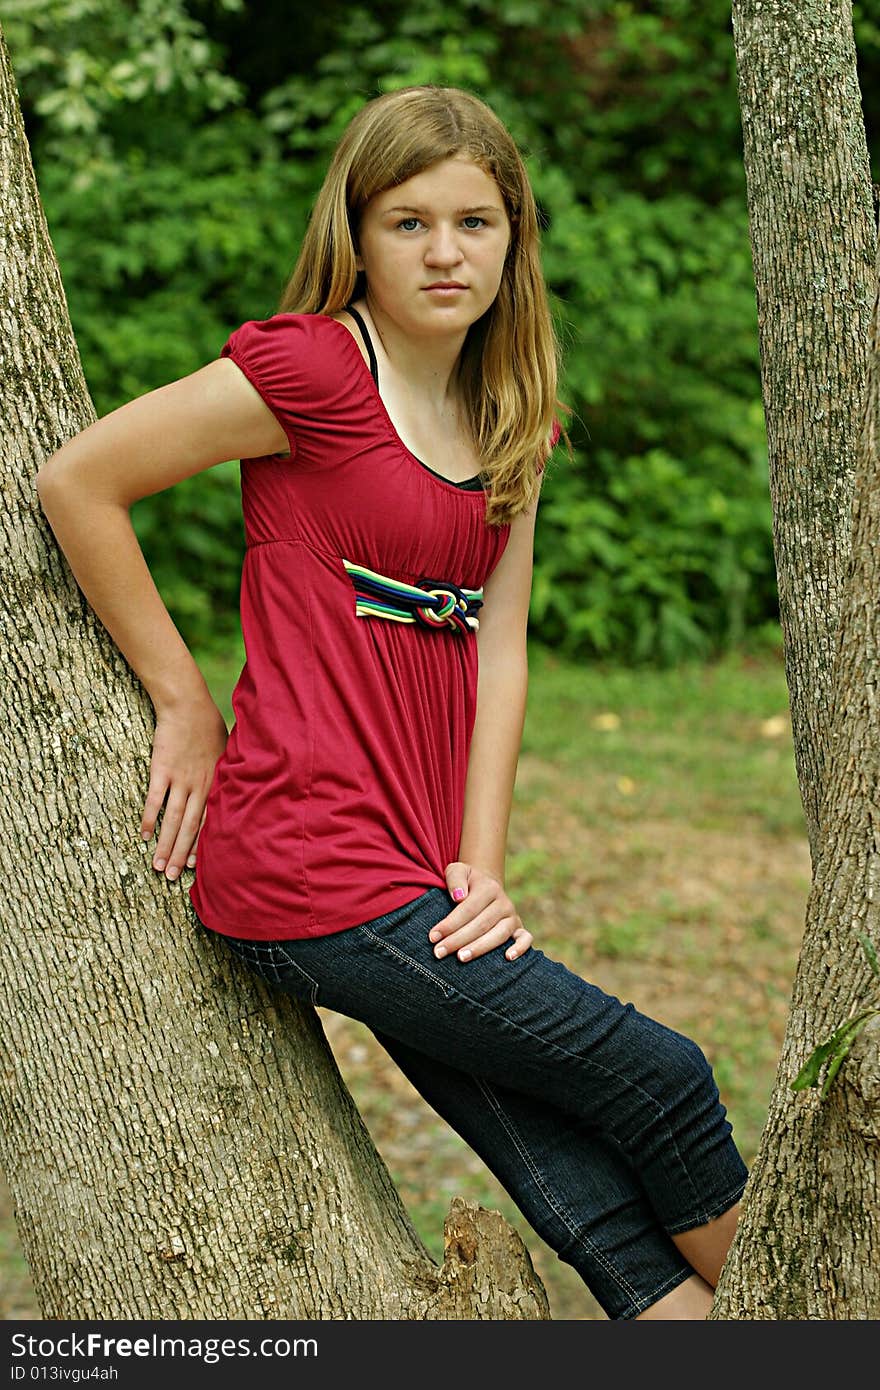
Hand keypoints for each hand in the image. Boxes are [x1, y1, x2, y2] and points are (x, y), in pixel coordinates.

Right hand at [141, 696, 228, 880]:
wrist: (187, 705)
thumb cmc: (208, 727)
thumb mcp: (226, 753)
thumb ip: (226, 776)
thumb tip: (234, 792)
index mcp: (216, 784)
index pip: (209, 823)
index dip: (202, 847)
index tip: (197, 869)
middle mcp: (200, 786)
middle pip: (190, 828)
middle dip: (181, 855)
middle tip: (173, 877)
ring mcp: (180, 779)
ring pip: (173, 819)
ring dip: (165, 845)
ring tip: (158, 866)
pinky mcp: (161, 770)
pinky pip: (155, 799)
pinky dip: (150, 819)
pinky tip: (144, 835)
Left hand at [428, 862, 533, 962]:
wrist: (485, 886)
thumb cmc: (465, 882)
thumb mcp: (457, 871)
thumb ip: (454, 878)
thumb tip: (458, 897)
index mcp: (488, 888)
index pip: (467, 909)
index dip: (450, 924)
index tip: (433, 937)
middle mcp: (503, 902)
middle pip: (481, 924)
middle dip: (458, 940)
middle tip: (439, 953)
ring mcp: (513, 916)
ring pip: (499, 934)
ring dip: (480, 948)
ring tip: (461, 958)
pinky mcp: (519, 928)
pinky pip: (526, 938)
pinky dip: (520, 948)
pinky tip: (507, 958)